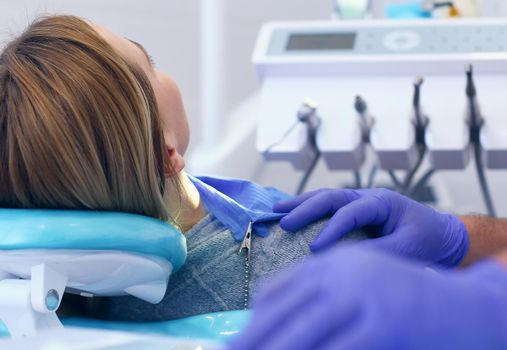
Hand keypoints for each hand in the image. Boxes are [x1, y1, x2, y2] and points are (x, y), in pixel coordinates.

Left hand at [229, 245, 506, 349]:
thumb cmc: (400, 298)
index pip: (278, 291)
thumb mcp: (352, 284)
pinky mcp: (384, 324)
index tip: (234, 343)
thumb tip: (262, 308)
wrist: (460, 305)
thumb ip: (313, 290)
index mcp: (331, 263)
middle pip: (283, 313)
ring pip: (303, 333)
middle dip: (251, 340)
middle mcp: (341, 273)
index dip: (253, 321)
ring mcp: (363, 296)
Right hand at [274, 188, 467, 266]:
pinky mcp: (354, 211)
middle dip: (305, 209)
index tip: (315, 249)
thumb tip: (346, 261)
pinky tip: (290, 213)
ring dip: (300, 204)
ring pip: (324, 197)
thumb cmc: (427, 239)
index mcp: (382, 202)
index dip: (331, 229)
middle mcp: (366, 197)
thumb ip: (380, 252)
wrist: (442, 234)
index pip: (350, 212)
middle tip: (284, 223)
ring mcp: (358, 202)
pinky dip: (307, 209)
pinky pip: (327, 207)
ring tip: (276, 211)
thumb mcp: (409, 249)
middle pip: (330, 197)